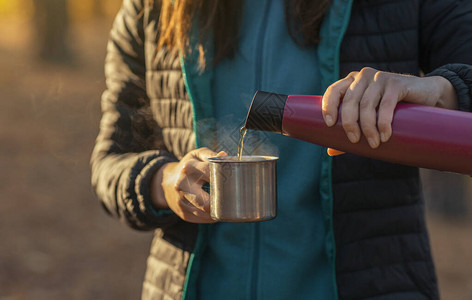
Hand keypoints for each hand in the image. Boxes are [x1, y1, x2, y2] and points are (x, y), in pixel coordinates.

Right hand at [150, 148, 226, 222]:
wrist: (167, 182)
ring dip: (219, 211)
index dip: (225, 178)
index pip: (211, 174)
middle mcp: (182, 185)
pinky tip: (217, 209)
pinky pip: (203, 219)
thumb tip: (224, 156)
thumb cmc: (188, 167)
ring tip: (227, 204)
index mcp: (188, 168)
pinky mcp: (183, 214)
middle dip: (221, 201)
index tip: (234, 180)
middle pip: (206, 202)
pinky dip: (212, 216)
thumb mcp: (197, 156)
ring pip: (206, 213)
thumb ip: (211, 155)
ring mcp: (181, 201)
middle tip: (232, 198)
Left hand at [322, 67, 456, 148]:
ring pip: (367, 105)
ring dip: (368, 127)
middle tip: (354, 141)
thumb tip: (330, 152)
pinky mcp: (396, 83)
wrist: (427, 95)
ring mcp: (380, 78)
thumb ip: (351, 132)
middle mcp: (363, 76)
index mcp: (352, 82)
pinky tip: (385, 136)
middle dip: (349, 123)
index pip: (334, 90)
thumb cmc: (393, 109)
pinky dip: (384, 123)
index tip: (329, 124)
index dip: (328, 106)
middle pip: (349, 100)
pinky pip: (385, 104)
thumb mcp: (370, 118)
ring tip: (373, 144)